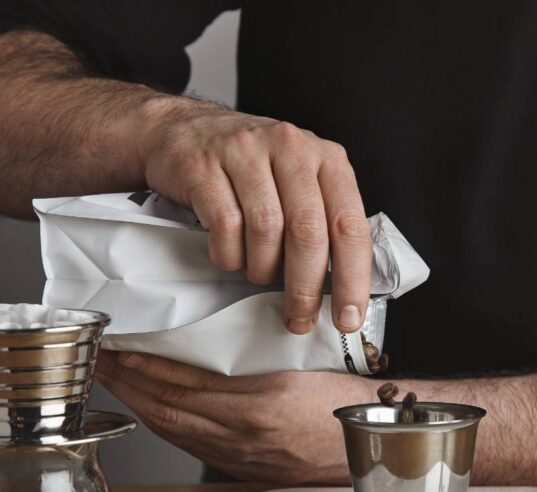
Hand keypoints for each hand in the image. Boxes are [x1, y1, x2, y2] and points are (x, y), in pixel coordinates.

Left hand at [95, 351, 376, 482]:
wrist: (366, 446)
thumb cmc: (342, 401)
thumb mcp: (302, 365)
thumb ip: (255, 354)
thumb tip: (211, 335)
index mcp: (262, 402)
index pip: (185, 380)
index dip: (146, 363)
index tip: (121, 343)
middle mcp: (244, 432)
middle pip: (167, 406)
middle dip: (127, 382)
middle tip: (100, 357)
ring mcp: (238, 454)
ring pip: (172, 427)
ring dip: (137, 402)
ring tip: (115, 378)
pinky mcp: (238, 466)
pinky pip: (187, 443)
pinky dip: (160, 422)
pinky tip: (150, 408)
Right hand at [136, 97, 372, 335]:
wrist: (184, 129)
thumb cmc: (250, 167)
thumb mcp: (299, 182)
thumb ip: (324, 222)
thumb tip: (343, 289)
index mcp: (327, 159)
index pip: (350, 225)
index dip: (352, 277)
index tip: (348, 316)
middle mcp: (291, 148)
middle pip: (307, 231)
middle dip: (305, 287)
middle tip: (299, 318)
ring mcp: (246, 153)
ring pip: (266, 230)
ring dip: (262, 268)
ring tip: (258, 274)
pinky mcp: (205, 166)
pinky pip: (225, 225)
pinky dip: (229, 254)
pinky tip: (230, 255)